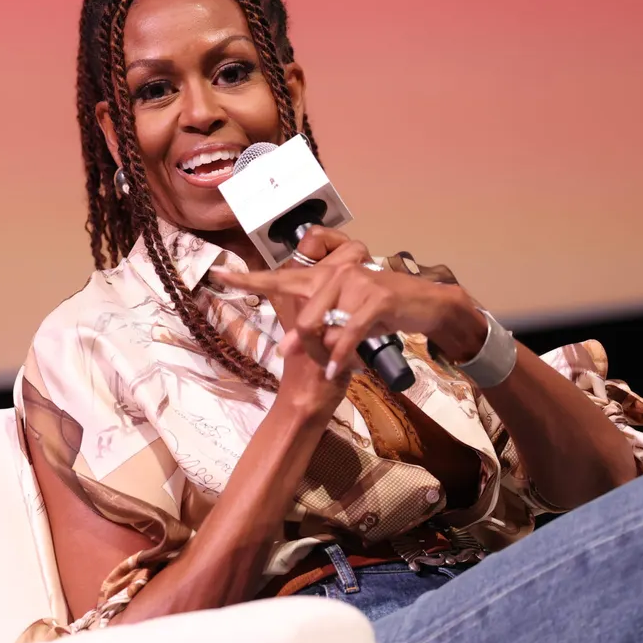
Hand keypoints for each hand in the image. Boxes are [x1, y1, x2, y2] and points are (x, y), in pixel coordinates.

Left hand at [211, 227, 484, 378]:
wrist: (425, 303)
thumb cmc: (380, 310)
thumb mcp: (343, 318)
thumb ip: (315, 326)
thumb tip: (284, 345)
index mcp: (322, 276)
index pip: (278, 277)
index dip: (247, 278)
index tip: (218, 275)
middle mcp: (335, 273)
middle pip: (300, 311)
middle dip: (299, 339)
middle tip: (298, 354)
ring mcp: (355, 283)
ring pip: (321, 321)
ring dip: (322, 349)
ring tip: (327, 365)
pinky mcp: (375, 300)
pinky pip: (349, 332)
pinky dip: (343, 355)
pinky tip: (340, 369)